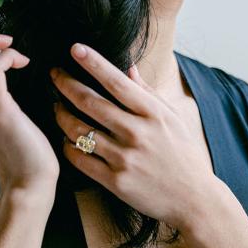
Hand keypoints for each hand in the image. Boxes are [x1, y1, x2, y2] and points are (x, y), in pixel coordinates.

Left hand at [51, 43, 221, 228]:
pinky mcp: (115, 182)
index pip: (117, 82)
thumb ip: (149, 93)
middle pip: (91, 102)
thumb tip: (129, 68)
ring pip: (79, 130)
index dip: (94, 63)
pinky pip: (80, 159)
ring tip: (56, 106)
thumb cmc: (183, 153)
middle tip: (54, 73)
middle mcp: (137, 133)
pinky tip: (65, 138)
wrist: (194, 198)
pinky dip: (68, 146)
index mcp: (153, 113)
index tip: (75, 49)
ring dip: (61, 115)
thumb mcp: (173, 118)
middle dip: (66, 84)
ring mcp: (125, 158)